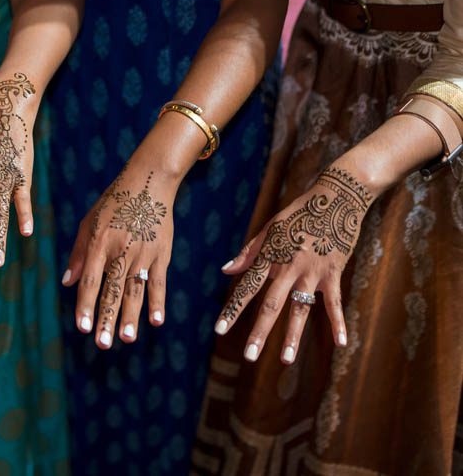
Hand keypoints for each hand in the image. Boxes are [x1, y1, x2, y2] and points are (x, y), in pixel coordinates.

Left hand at [64, 164, 174, 347]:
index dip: (86, 305)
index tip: (82, 328)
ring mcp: (143, 253)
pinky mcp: (162, 254)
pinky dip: (158, 302)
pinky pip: (159, 282)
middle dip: (106, 318)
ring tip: (127, 339)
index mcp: (99, 243)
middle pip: (112, 290)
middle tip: (102, 344)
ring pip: (136, 290)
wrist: (149, 182)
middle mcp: (121, 250)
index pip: (91, 280)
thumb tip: (66, 283)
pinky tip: (156, 321)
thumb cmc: (113, 202)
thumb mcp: (88, 222)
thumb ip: (78, 253)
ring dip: (131, 316)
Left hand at [214, 165, 374, 363]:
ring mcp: (311, 273)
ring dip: (292, 336)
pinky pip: (334, 303)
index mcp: (269, 258)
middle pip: (270, 305)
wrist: (335, 198)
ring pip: (299, 309)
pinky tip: (340, 344)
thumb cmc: (299, 213)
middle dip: (258, 333)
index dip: (232, 310)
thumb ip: (249, 252)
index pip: (246, 289)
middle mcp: (287, 268)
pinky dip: (338, 323)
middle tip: (247, 357)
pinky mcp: (333, 273)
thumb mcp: (270, 228)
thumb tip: (226, 270)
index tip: (218, 330)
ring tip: (284, 360)